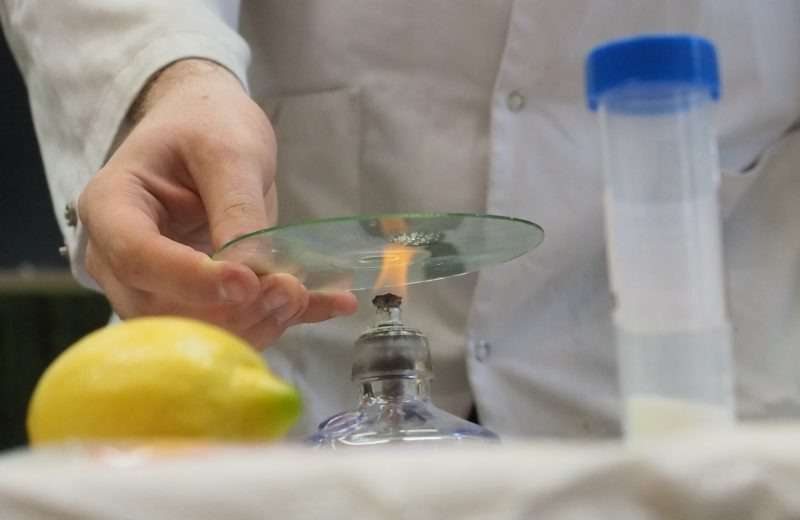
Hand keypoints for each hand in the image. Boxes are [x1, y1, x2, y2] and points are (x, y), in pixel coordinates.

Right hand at [78, 59, 355, 347]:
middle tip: (290, 291)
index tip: (246, 283)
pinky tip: (331, 305)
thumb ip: (237, 208)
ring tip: (305, 296)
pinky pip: (232, 322)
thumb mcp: (228, 151)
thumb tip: (252, 274)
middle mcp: (119, 256)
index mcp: (112, 206)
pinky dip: (280, 319)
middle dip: (229, 311)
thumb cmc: (207, 123)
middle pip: (160, 307)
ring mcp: (153, 282)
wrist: (207, 125)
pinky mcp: (194, 296)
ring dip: (254, 324)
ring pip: (193, 330)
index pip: (137, 256)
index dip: (191, 279)